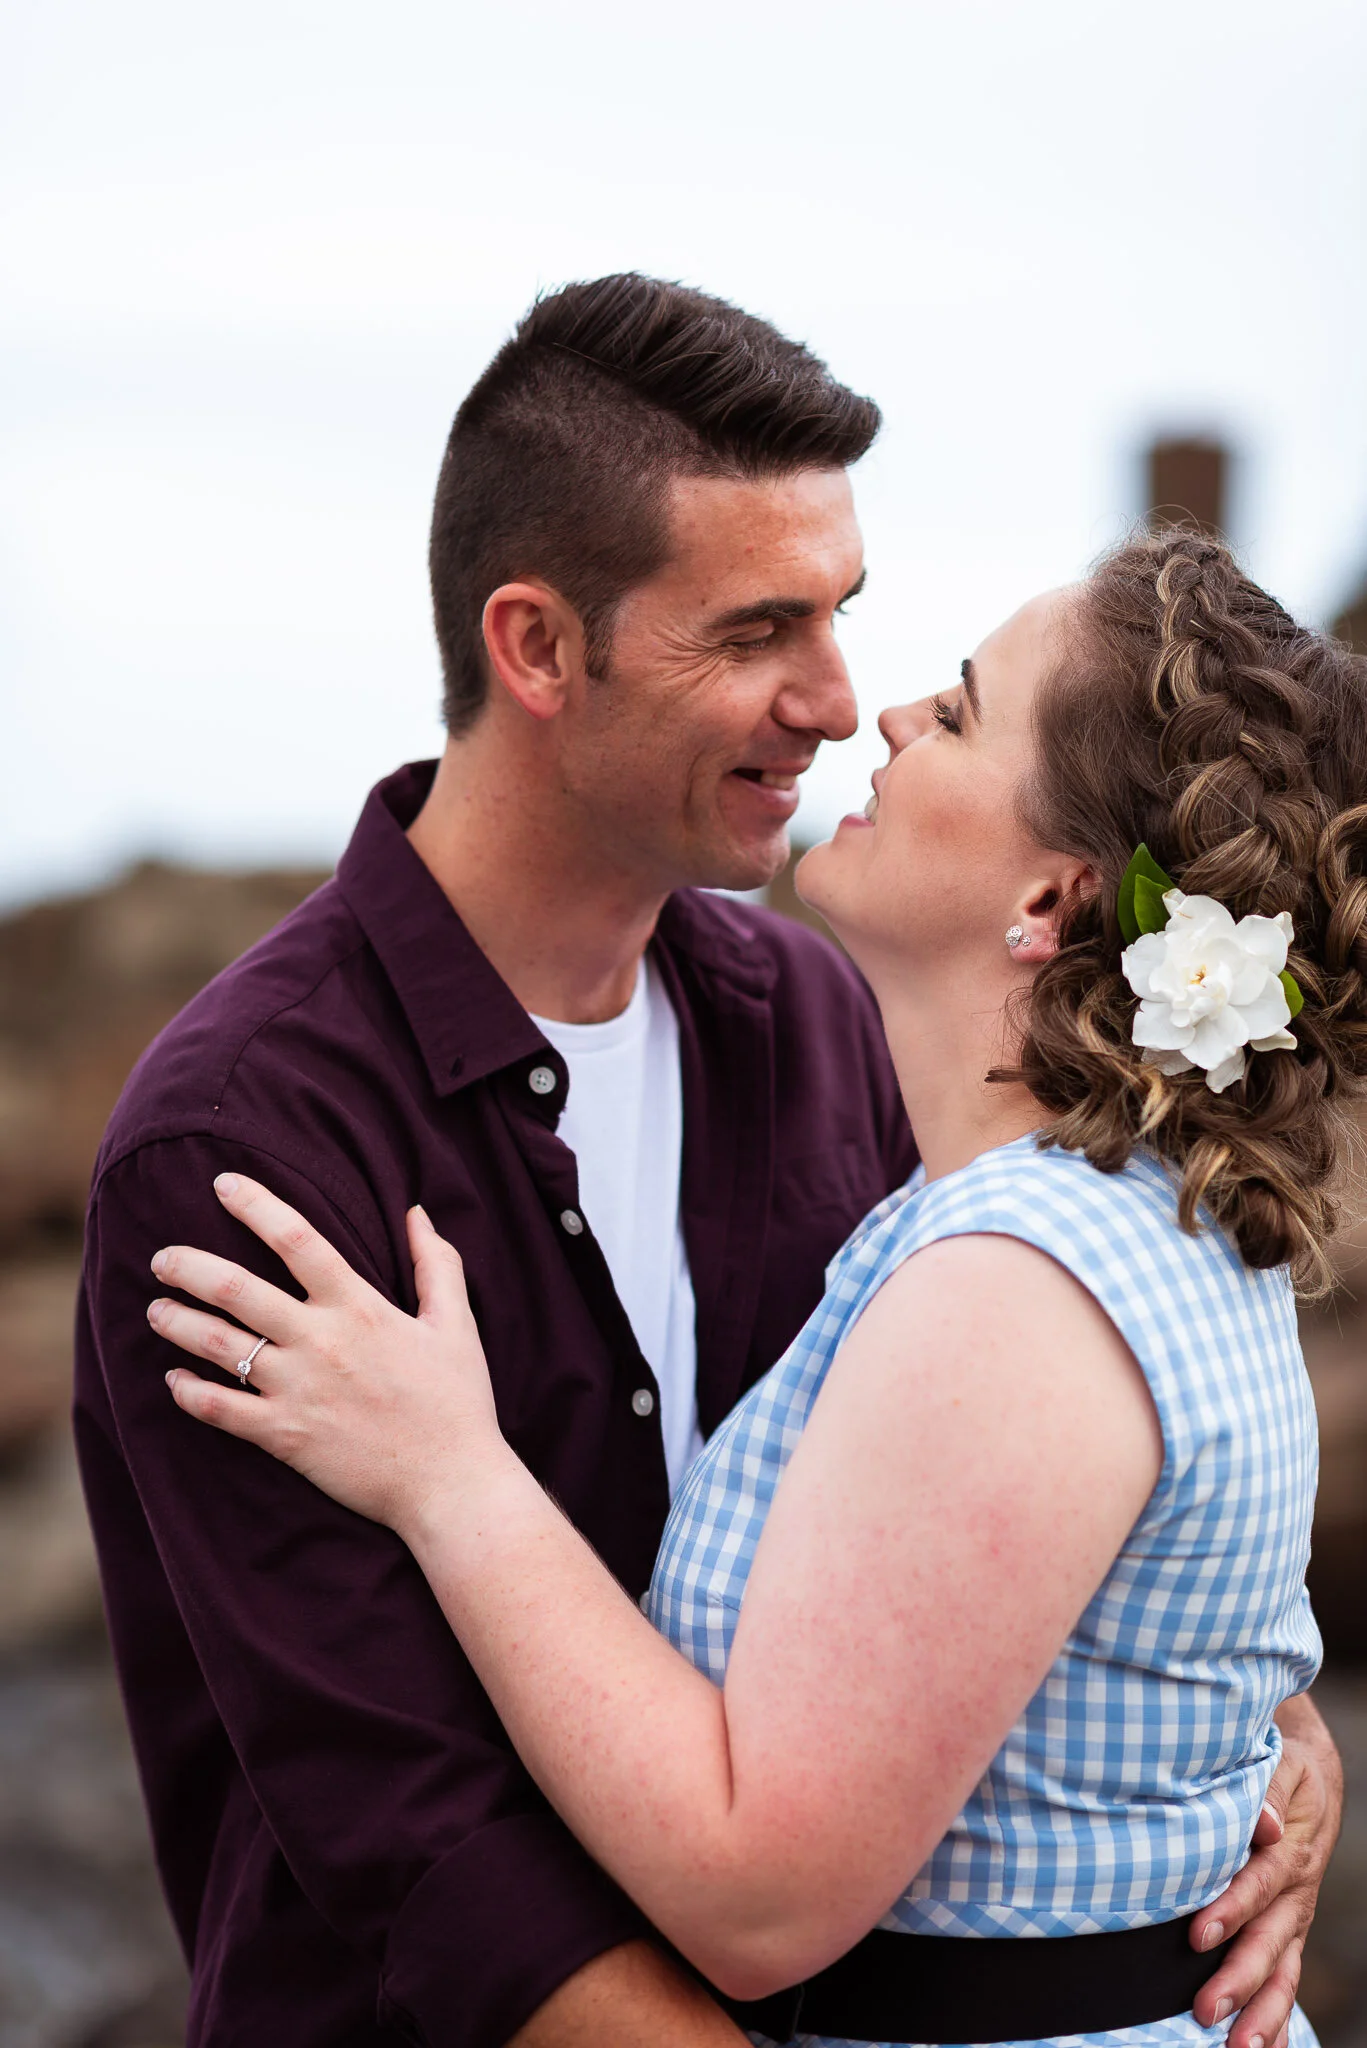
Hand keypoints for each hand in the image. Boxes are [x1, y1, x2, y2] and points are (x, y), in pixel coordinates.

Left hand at [148, 1173, 505, 1532]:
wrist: (451, 1483)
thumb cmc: (457, 1402)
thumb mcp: (455, 1323)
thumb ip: (436, 1264)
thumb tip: (416, 1212)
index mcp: (358, 1307)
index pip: (297, 1239)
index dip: (256, 1205)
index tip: (223, 1185)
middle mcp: (319, 1341)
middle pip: (235, 1287)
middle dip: (188, 1265)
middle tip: (161, 1258)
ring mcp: (296, 1390)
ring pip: (216, 1344)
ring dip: (176, 1322)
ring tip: (155, 1310)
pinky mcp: (283, 1436)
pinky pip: (218, 1410)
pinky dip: (188, 1393)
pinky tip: (173, 1380)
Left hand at [1189, 1692, 1342, 2047]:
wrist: (1313, 1776)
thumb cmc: (1282, 1764)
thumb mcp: (1279, 1762)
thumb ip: (1267, 1791)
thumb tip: (1264, 1825)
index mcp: (1290, 1850)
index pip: (1258, 1885)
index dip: (1231, 1910)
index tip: (1197, 1935)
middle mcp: (1296, 1893)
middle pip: (1270, 1942)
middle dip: (1240, 1979)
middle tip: (1206, 2010)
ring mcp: (1295, 1918)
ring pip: (1284, 1972)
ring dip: (1263, 2013)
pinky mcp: (1290, 1932)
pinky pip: (1287, 1980)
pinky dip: (1277, 2018)